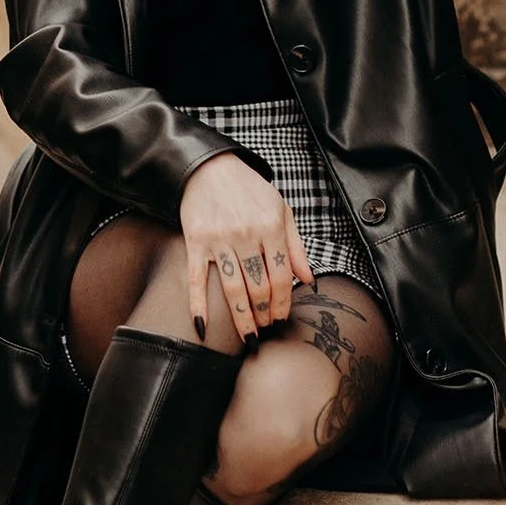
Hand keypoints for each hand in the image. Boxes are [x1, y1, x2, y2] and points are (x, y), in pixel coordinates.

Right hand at [180, 152, 314, 345]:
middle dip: (265, 314)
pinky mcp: (196, 241)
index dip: (283, 302)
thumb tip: (310, 280)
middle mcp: (247, 234)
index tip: (281, 318)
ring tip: (249, 336)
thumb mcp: (281, 210)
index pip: (282, 276)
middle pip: (259, 286)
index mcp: (272, 226)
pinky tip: (203, 326)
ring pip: (233, 288)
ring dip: (242, 318)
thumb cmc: (249, 190)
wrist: (210, 168)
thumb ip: (296, 246)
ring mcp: (220, 239)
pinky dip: (198, 304)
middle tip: (266, 329)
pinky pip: (197, 278)